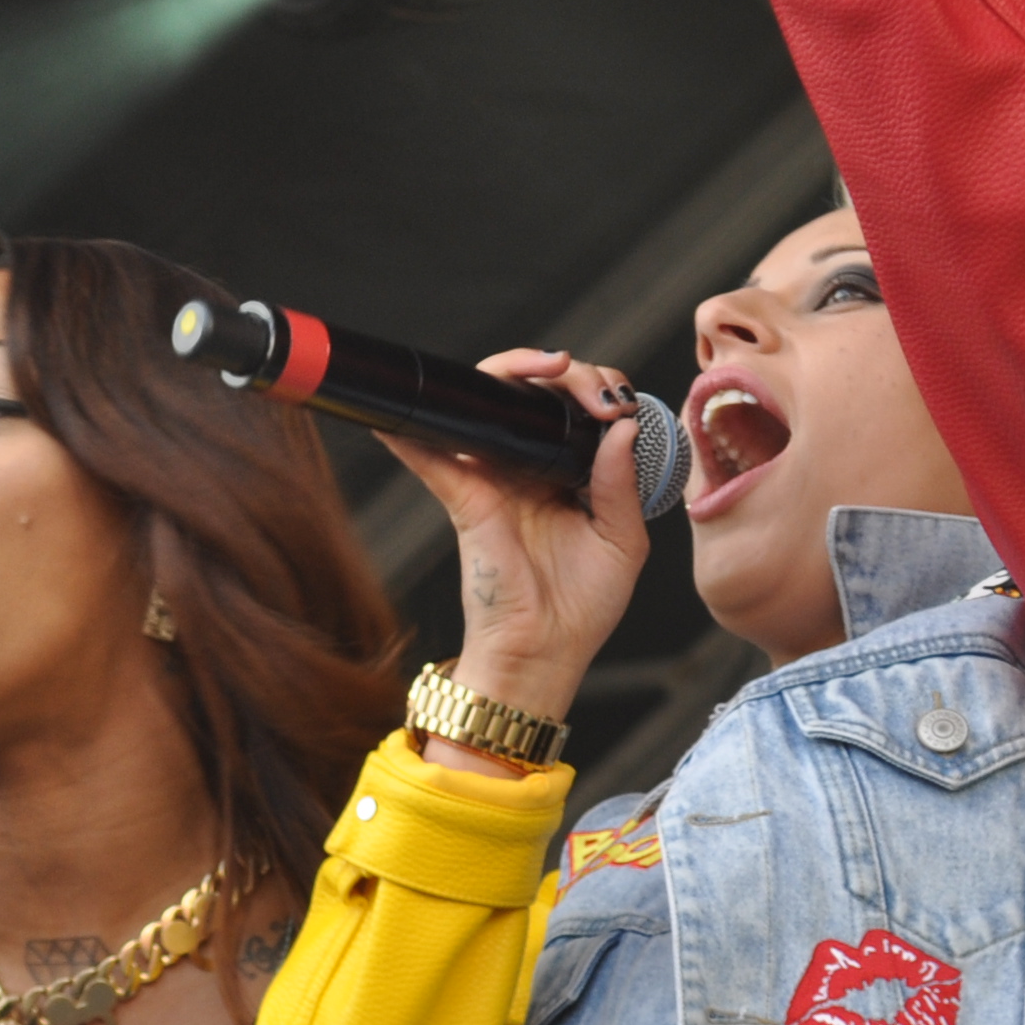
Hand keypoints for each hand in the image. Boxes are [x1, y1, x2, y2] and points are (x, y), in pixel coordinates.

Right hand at [380, 348, 647, 731]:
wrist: (543, 654)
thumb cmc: (580, 609)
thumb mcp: (622, 542)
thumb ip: (622, 484)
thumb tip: (621, 430)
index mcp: (569, 475)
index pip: (578, 411)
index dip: (597, 390)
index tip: (616, 407)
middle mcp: (529, 469)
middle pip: (532, 394)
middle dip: (565, 372)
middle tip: (588, 385)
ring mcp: (493, 478)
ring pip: (487, 403)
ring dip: (512, 370)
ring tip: (549, 369)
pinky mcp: (465, 498)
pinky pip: (432, 455)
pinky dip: (412, 431)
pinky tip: (402, 411)